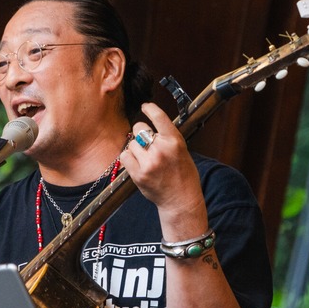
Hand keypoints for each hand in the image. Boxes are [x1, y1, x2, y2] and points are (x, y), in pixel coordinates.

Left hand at [120, 103, 207, 236]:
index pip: (159, 117)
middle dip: (141, 133)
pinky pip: (125, 156)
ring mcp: (149, 162)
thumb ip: (167, 139)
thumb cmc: (183, 175)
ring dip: (136, 149)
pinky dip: (128, 158)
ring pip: (131, 143)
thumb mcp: (182, 151)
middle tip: (147, 144)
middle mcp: (161, 149)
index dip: (150, 109)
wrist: (181, 200)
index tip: (145, 106)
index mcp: (175, 141)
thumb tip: (148, 129)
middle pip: (139, 128)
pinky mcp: (139, 174)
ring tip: (146, 159)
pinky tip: (137, 164)